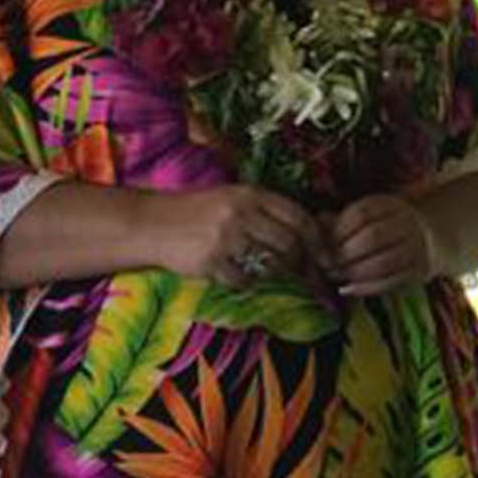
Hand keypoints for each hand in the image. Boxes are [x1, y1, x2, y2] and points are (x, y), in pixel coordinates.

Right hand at [144, 186, 326, 286]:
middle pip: (290, 244)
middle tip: (304, 274)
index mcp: (250, 194)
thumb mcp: (231, 198)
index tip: (326, 255)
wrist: (151, 223)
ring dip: (276, 274)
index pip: (299, 216)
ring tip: (269, 273)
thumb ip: (265, 211)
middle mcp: (241, 213)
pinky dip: (247, 283)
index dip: (318, 239)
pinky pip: (245, 280)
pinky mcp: (212, 261)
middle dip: (301, 263)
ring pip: (271, 264)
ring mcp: (226, 238)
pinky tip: (237, 276)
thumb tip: (306, 235)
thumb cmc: (196, 212)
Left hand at [326, 195, 441, 297]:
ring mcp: (416, 248)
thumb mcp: (368, 216)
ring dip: (354, 272)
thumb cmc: (386, 226)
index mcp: (391, 204)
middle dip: (345, 254)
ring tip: (337, 276)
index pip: (362, 213)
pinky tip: (347, 289)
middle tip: (329, 264)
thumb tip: (316, 223)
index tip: (324, 243)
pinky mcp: (419, 271)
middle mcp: (407, 223)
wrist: (431, 239)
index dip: (339, 230)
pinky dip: (365, 288)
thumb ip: (341, 220)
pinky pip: (390, 282)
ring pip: (382, 262)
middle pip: (373, 237)